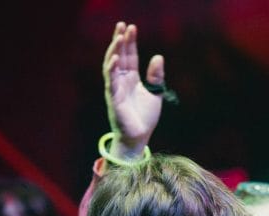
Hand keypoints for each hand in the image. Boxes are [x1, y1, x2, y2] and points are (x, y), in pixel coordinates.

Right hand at [103, 21, 164, 154]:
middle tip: (122, 25)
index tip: (131, 27)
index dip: (130, 42)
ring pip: (112, 65)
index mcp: (131, 78)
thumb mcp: (155, 93)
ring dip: (115, 50)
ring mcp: (116, 88)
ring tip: (119, 37)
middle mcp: (121, 80)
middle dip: (120, 40)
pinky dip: (112, 69)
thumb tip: (158, 56)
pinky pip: (110, 81)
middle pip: (120, 56)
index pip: (130, 56)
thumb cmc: (144, 116)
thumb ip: (156, 76)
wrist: (139, 136)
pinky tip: (115, 58)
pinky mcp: (113, 98)